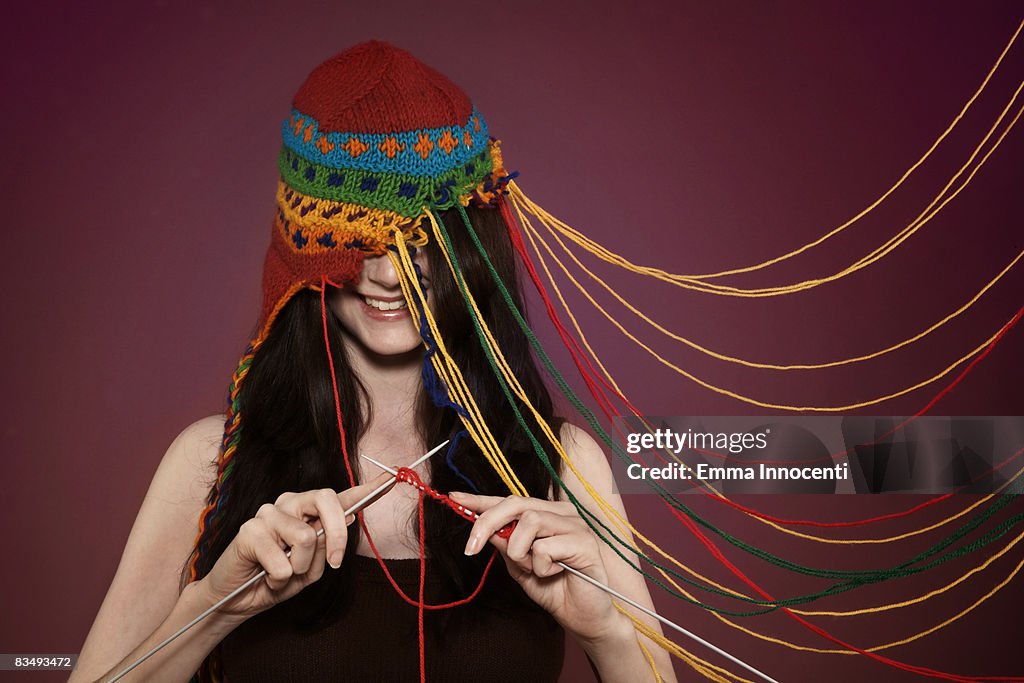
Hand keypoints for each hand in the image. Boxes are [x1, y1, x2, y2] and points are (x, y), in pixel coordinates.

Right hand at [195, 472, 391, 620]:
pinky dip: (279, 578)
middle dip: (337, 536)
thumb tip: (349, 520)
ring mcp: (268, 513)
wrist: (235, 600)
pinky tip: (266, 577)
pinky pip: (282, 559)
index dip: (369, 488)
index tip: (393, 478)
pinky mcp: (249, 530)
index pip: (342, 497)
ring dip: (301, 568)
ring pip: (305, 537)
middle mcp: (290, 504)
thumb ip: (328, 547)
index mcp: (309, 513)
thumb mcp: (311, 570)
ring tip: (283, 574)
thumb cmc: (276, 580)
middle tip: (334, 564)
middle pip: (327, 500)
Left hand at [451, 492, 622, 643]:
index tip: (454, 498)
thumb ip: (505, 545)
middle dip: (487, 524)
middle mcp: (562, 513)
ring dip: (520, 552)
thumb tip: (483, 526)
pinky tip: (556, 574)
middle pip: (516, 503)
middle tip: (470, 548)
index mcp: (547, 514)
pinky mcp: (585, 542)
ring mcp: (575, 525)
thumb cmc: (555, 590)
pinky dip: (541, 566)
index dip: (481, 500)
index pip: (509, 501)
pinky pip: (545, 547)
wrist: (584, 619)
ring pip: (529, 522)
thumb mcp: (519, 567)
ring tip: (535, 569)